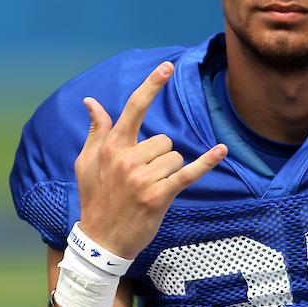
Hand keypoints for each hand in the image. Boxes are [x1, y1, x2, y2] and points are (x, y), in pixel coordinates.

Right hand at [75, 62, 226, 259]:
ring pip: (175, 157)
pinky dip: (206, 162)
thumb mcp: (86, 163)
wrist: (101, 240)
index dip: (151, 86)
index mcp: (111, 147)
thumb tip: (91, 101)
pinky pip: (188, 173)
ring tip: (151, 188)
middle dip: (159, 155)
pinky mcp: (159, 195)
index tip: (167, 66)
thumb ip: (95, 130)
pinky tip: (221, 150)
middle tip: (143, 177)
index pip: (133, 109)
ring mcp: (143, 178)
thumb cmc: (94, 198)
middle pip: (162, 140)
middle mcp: (127, 159)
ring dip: (169, 171)